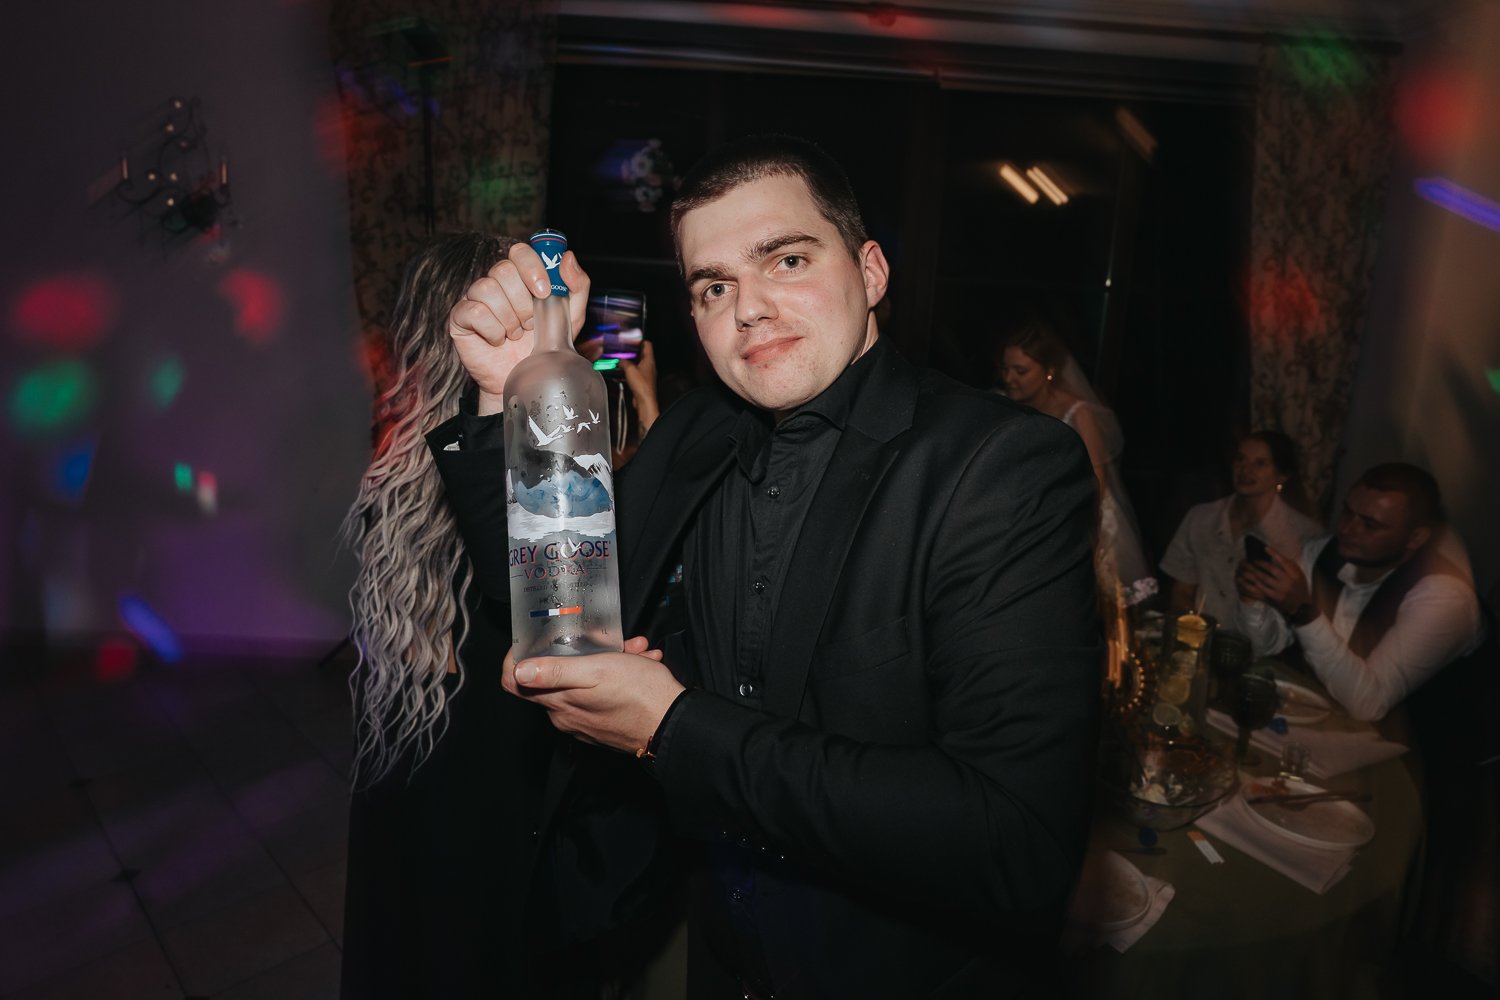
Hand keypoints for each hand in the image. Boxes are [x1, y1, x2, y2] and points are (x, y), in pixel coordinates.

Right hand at [447, 242, 591, 413]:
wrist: (525, 382)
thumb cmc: (545, 347)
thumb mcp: (571, 318)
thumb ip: (577, 286)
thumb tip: (567, 256)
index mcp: (522, 278)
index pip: (520, 252)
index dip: (532, 267)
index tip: (544, 292)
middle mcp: (497, 283)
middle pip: (503, 270)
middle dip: (522, 302)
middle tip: (530, 324)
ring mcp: (476, 298)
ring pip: (487, 289)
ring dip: (508, 318)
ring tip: (515, 334)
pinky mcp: (461, 317)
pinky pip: (474, 311)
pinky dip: (492, 330)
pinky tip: (498, 340)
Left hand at [501, 635, 682, 752]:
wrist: (675, 724)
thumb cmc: (640, 696)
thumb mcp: (597, 670)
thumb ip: (555, 671)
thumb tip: (518, 671)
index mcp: (559, 702)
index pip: (514, 683)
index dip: (515, 659)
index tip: (530, 641)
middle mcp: (567, 716)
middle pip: (555, 677)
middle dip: (579, 652)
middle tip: (605, 641)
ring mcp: (585, 722)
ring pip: (584, 682)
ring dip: (606, 661)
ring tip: (634, 652)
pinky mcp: (604, 725)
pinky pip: (601, 695)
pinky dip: (617, 677)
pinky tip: (641, 664)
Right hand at [619, 341, 659, 433]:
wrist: (644, 401)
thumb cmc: (642, 386)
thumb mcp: (630, 370)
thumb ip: (624, 362)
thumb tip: (620, 360)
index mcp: (649, 360)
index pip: (648, 345)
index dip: (641, 340)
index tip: (633, 339)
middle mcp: (650, 366)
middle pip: (643, 354)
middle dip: (634, 351)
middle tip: (625, 349)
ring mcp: (647, 374)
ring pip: (639, 363)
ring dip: (631, 361)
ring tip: (622, 359)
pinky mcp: (642, 381)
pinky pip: (636, 372)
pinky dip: (630, 370)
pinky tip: (623, 371)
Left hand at [1235, 546, 1310, 616]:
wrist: (1302, 605)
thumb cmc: (1300, 586)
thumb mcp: (1299, 574)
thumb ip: (1289, 566)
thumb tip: (1277, 555)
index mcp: (1295, 573)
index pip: (1284, 561)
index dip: (1274, 553)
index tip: (1265, 548)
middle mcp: (1288, 580)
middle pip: (1271, 568)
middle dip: (1261, 563)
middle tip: (1254, 561)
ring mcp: (1281, 589)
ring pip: (1265, 578)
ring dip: (1256, 572)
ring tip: (1250, 568)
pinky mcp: (1275, 597)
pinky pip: (1263, 588)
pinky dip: (1256, 583)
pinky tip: (1252, 579)